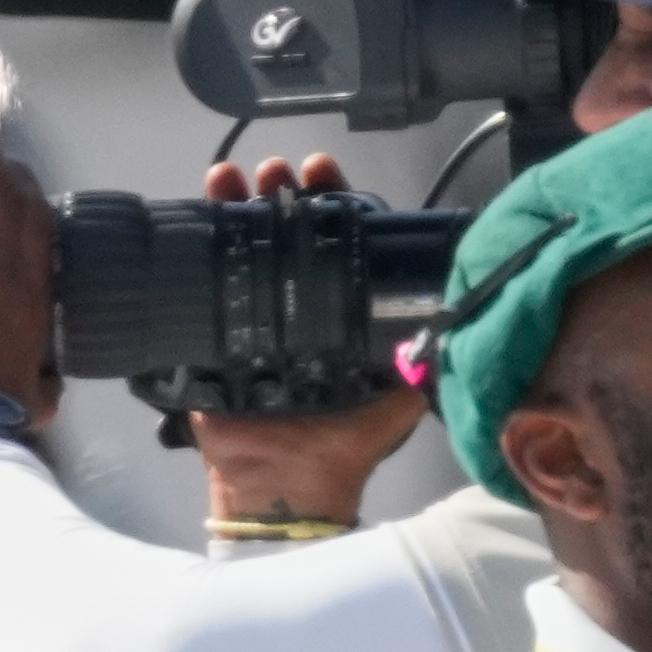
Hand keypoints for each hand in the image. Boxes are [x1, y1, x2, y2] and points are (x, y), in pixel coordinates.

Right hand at [187, 156, 429, 524]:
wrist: (284, 480)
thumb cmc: (342, 446)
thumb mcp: (397, 402)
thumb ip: (422, 363)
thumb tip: (453, 324)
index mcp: (341, 317)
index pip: (341, 246)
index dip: (336, 206)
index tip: (327, 176)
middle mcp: (298, 308)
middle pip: (290, 233)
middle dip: (283, 194)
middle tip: (280, 171)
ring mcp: (251, 315)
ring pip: (244, 243)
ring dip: (238, 203)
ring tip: (235, 176)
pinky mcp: (210, 328)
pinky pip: (202, 275)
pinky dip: (199, 237)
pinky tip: (201, 204)